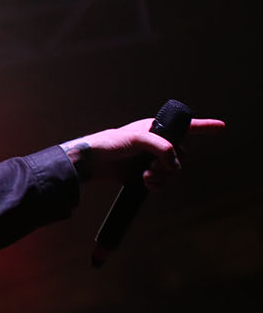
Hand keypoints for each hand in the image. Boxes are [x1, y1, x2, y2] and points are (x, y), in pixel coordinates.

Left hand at [61, 117, 224, 189]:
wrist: (91, 163)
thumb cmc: (110, 144)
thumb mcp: (138, 139)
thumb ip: (162, 147)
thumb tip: (174, 162)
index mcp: (157, 129)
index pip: (186, 127)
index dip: (204, 127)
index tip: (221, 127)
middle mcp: (158, 144)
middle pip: (183, 157)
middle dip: (172, 165)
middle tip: (154, 167)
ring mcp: (152, 161)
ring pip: (174, 172)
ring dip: (163, 177)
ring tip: (146, 175)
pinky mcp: (144, 175)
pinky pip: (162, 183)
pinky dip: (158, 185)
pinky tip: (146, 183)